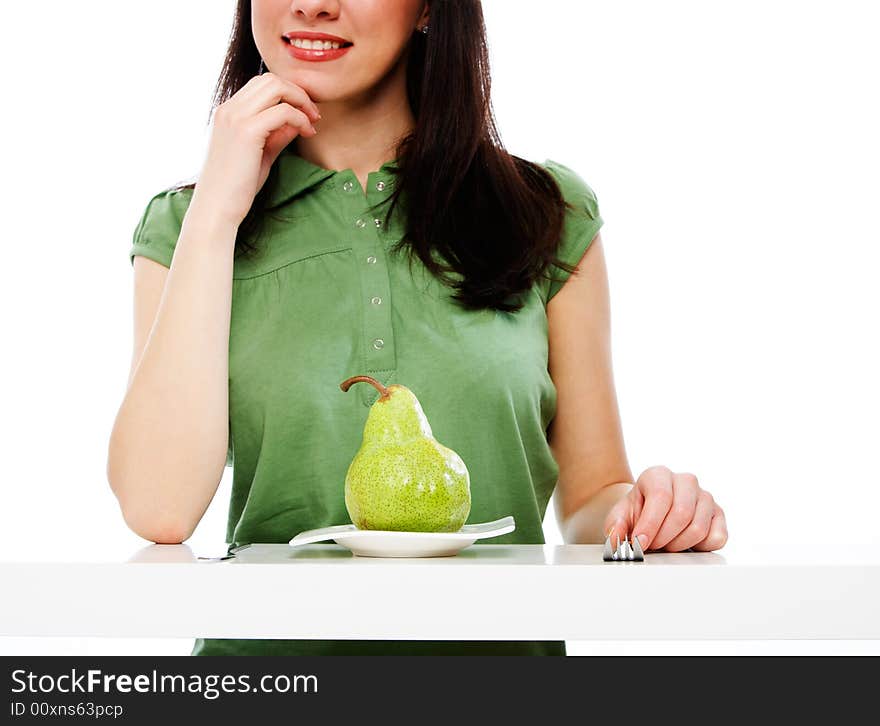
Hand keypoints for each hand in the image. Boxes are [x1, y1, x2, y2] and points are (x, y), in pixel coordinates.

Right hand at [193, 72, 321, 226]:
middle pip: (270, 79)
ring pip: (276, 87)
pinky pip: (283, 111)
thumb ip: (277, 135)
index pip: (262, 85)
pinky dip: (300, 118)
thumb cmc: (237, 187)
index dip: (289, 93)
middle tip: (314, 115)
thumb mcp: (260, 154)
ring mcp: (236, 117)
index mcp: (228, 112)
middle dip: (298, 93)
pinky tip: (306, 133)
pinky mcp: (247, 131)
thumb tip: (298, 121)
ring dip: (301, 101)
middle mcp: (229, 109)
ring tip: (312, 122)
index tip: (306, 114)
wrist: (217, 207)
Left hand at [603, 465, 727, 551]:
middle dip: (663, 537)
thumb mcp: (619, 517)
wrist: (649, 514)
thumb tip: (616, 537)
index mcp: (658, 474)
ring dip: (678, 545)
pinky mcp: (718, 515)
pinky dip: (699, 548)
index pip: (661, 497)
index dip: (650, 524)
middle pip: (681, 513)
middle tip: (652, 546)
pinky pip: (717, 538)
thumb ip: (614, 526)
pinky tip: (685, 543)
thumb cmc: (636, 513)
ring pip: (698, 528)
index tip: (640, 542)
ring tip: (665, 544)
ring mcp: (705, 496)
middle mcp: (685, 481)